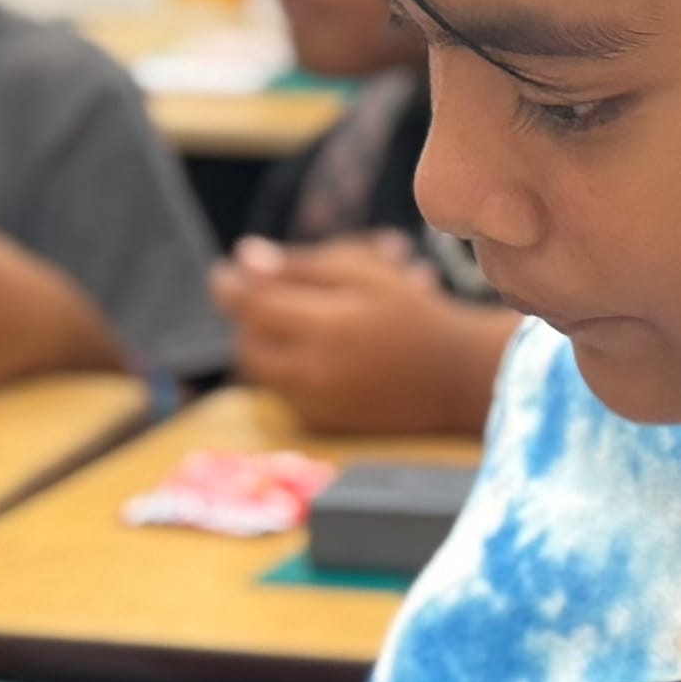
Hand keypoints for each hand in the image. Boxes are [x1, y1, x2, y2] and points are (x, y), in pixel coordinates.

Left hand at [212, 234, 511, 435]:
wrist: (456, 376)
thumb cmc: (412, 311)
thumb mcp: (364, 272)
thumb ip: (301, 266)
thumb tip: (243, 258)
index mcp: (327, 327)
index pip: (251, 305)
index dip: (230, 286)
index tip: (224, 272)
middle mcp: (314, 373)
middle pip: (247, 342)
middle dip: (249, 318)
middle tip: (267, 295)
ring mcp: (315, 404)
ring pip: (260, 370)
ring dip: (264, 342)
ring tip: (298, 321)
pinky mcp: (321, 423)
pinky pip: (283, 390)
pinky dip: (287, 367)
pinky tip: (321, 349)